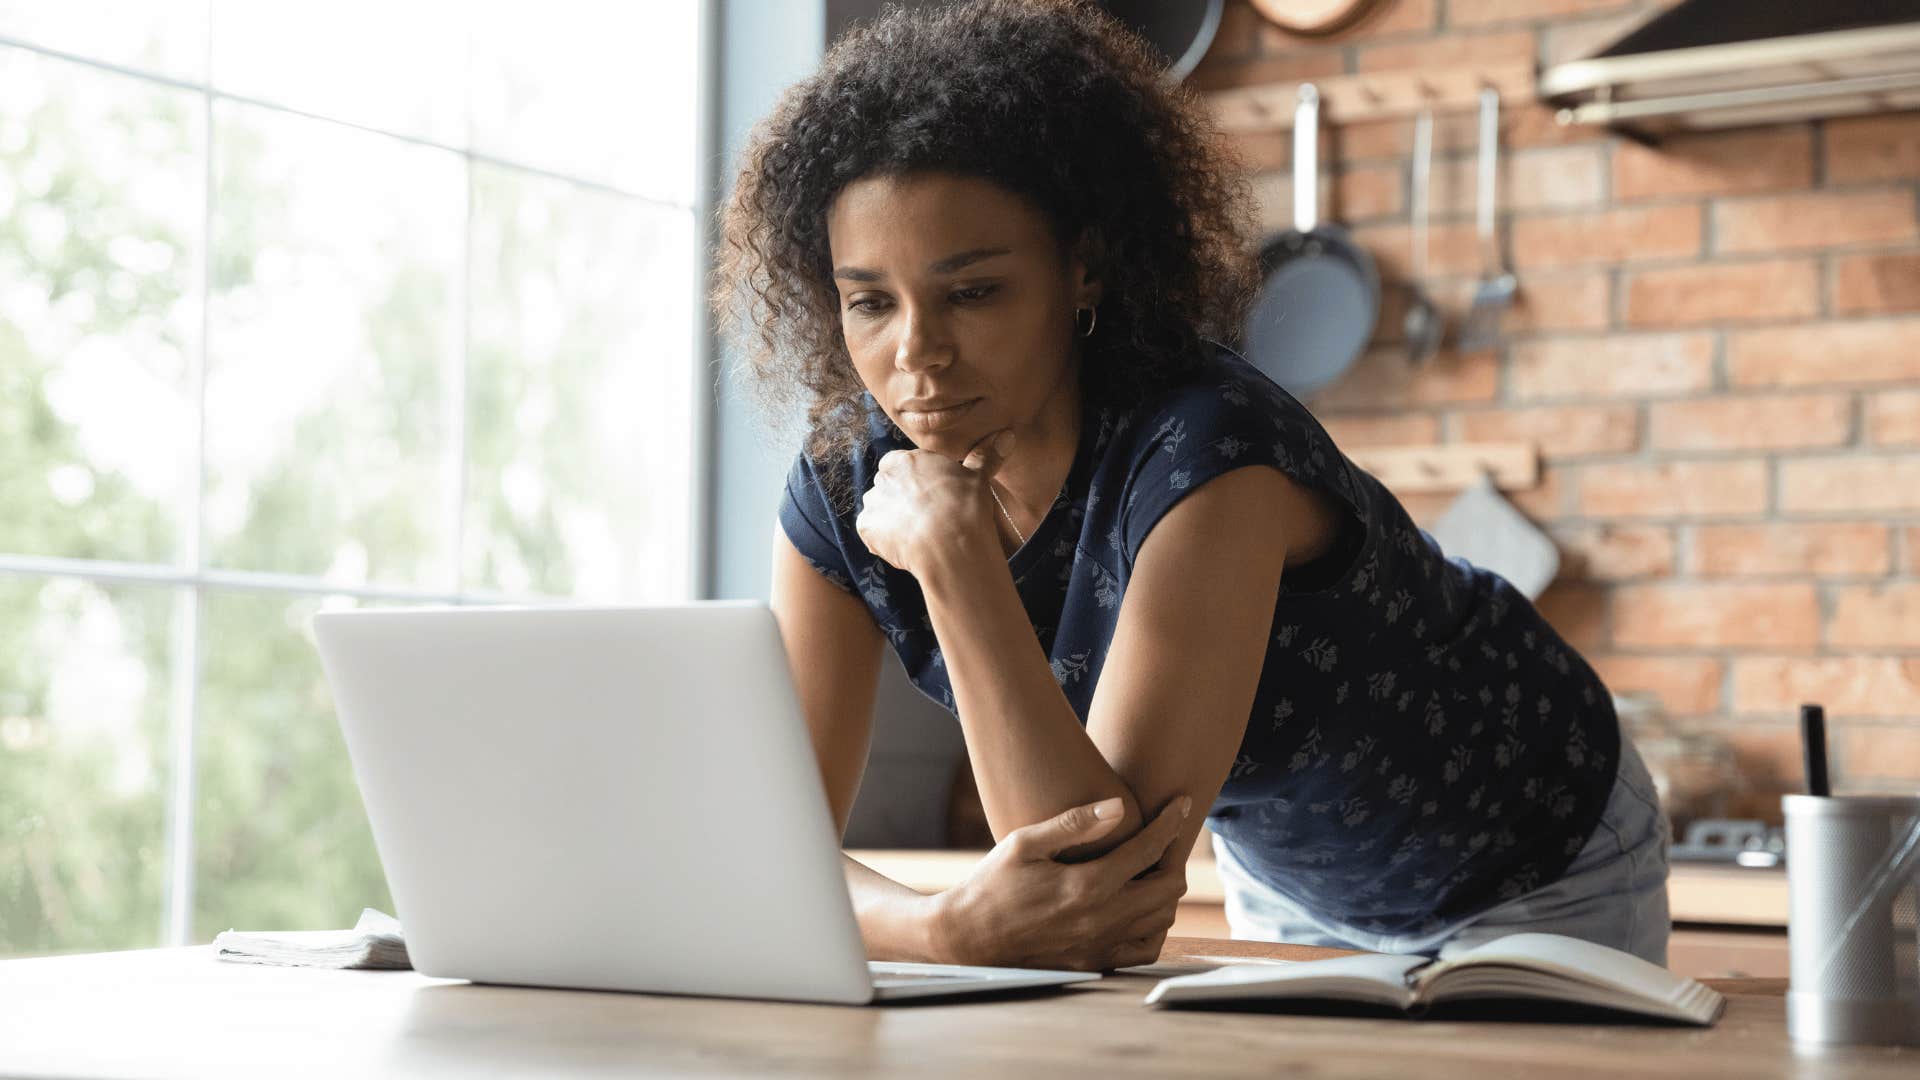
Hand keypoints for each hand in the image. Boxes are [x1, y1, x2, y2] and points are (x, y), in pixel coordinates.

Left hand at [854, 429, 1015, 577]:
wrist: (950, 546)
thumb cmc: (966, 509)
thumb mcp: (978, 478)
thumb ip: (985, 456)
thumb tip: (1006, 436)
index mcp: (906, 460)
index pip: (902, 465)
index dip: (916, 481)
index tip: (932, 496)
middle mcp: (884, 477)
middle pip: (889, 487)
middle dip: (902, 500)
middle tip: (927, 518)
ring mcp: (873, 502)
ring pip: (878, 509)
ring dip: (891, 519)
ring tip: (917, 534)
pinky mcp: (866, 528)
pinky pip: (870, 532)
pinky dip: (882, 540)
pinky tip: (906, 546)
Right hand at [933, 794, 1192, 971]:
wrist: (968, 937)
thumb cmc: (992, 883)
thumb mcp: (1024, 843)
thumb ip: (1073, 824)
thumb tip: (1119, 805)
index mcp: (1087, 885)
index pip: (1149, 849)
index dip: (1171, 822)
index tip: (1182, 802)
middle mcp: (1102, 919)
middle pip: (1169, 887)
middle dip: (1174, 855)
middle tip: (1166, 837)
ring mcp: (1101, 945)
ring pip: (1163, 918)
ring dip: (1167, 890)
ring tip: (1153, 867)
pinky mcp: (1095, 962)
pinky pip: (1146, 949)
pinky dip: (1154, 926)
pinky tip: (1140, 906)